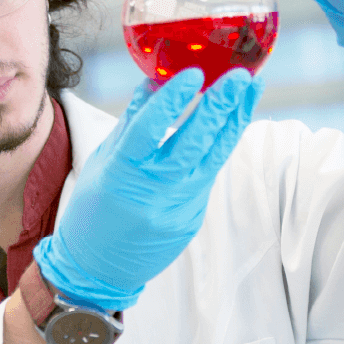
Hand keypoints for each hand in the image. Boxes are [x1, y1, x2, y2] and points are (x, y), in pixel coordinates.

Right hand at [34, 68, 260, 309]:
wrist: (97, 269)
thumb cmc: (92, 210)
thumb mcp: (102, 161)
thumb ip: (131, 122)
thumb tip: (155, 81)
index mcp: (122, 174)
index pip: (150, 130)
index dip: (173, 100)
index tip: (195, 73)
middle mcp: (153, 192)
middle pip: (193, 143)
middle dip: (220, 105)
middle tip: (240, 75)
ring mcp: (178, 208)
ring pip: (214, 158)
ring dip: (234, 120)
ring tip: (251, 89)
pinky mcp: (193, 219)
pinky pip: (208, 175)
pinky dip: (220, 146)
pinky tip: (232, 120)